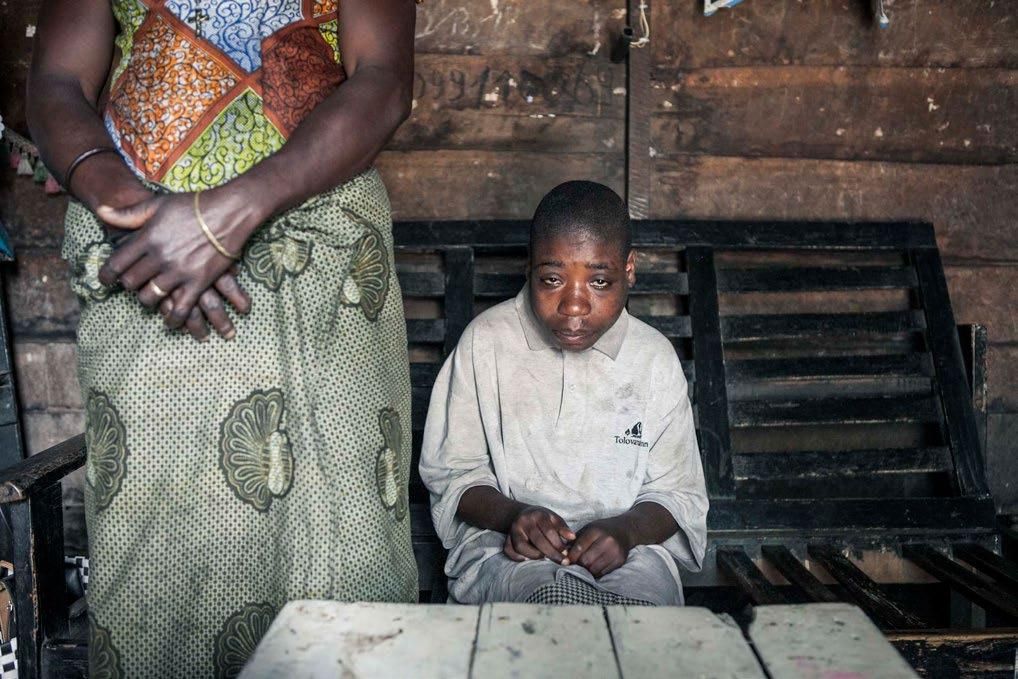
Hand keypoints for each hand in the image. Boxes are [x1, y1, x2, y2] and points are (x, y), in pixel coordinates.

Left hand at [96, 188, 259, 335]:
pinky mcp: (199, 282)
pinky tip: (171, 322)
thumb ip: (129, 213)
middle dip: (129, 286)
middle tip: (132, 286)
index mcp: (147, 238)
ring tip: (150, 299)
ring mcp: (179, 271)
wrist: (229, 212)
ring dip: (148, 300)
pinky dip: (173, 319)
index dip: (106, 275)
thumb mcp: (158, 204)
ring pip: (151, 296)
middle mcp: (159, 256)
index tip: (105, 281)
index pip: (116, 263)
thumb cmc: (194, 206)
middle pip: (132, 282)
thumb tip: (101, 211)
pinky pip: (181, 308)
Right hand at [504, 506, 575, 563]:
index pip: (549, 531)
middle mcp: (524, 521)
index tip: (566, 554)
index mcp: (538, 514)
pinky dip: (517, 557)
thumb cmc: (542, 519)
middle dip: (551, 554)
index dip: (559, 544)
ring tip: (544, 558)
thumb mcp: (554, 518)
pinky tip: (528, 559)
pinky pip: (508, 550)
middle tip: (562, 561)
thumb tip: (572, 538)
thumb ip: (563, 527)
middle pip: (537, 541)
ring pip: (520, 546)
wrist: (522, 514)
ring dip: (534, 556)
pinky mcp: (506, 538)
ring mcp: (513, 530)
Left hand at [565, 518, 632, 577]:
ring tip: (583, 568)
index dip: (571, 556)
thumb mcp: (589, 528)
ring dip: (586, 571)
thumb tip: (564, 554)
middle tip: (574, 565)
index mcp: (596, 531)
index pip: (579, 547)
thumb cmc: (603, 529)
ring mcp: (615, 552)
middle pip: (586, 560)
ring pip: (594, 569)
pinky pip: (603, 572)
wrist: (625, 530)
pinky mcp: (620, 561)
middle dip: (578, 564)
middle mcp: (607, 541)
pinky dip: (595, 573)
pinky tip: (592, 569)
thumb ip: (576, 540)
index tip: (567, 560)